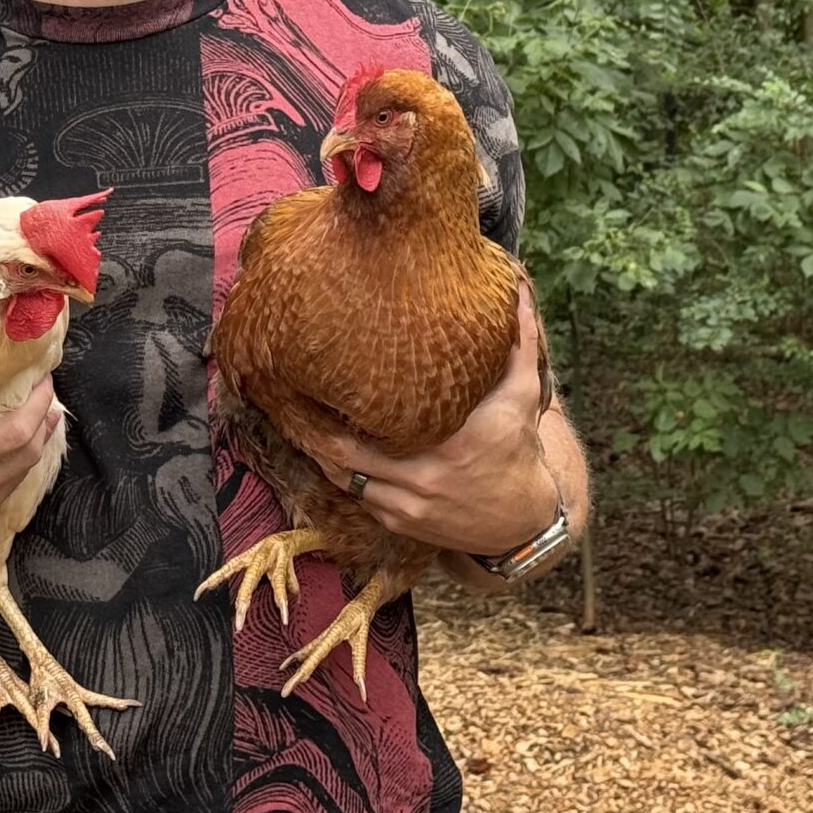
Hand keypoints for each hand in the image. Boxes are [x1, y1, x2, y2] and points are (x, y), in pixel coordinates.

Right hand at [0, 287, 60, 569]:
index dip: (1, 367)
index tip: (14, 346)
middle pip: (13, 428)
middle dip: (40, 398)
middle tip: (45, 374)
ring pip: (22, 458)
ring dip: (43, 426)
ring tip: (48, 402)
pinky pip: (12, 484)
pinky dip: (28, 457)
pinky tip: (33, 438)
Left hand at [307, 284, 581, 555]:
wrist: (524, 521)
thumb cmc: (517, 449)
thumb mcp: (521, 395)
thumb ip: (521, 342)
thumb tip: (519, 288)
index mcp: (447, 442)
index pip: (378, 422)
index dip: (340, 405)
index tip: (317, 379)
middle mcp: (423, 477)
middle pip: (345, 454)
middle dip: (311, 432)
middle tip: (288, 404)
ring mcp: (408, 506)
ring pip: (346, 479)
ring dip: (321, 455)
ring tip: (298, 426)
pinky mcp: (402, 524)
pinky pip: (360, 498)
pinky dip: (344, 476)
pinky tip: (328, 456)